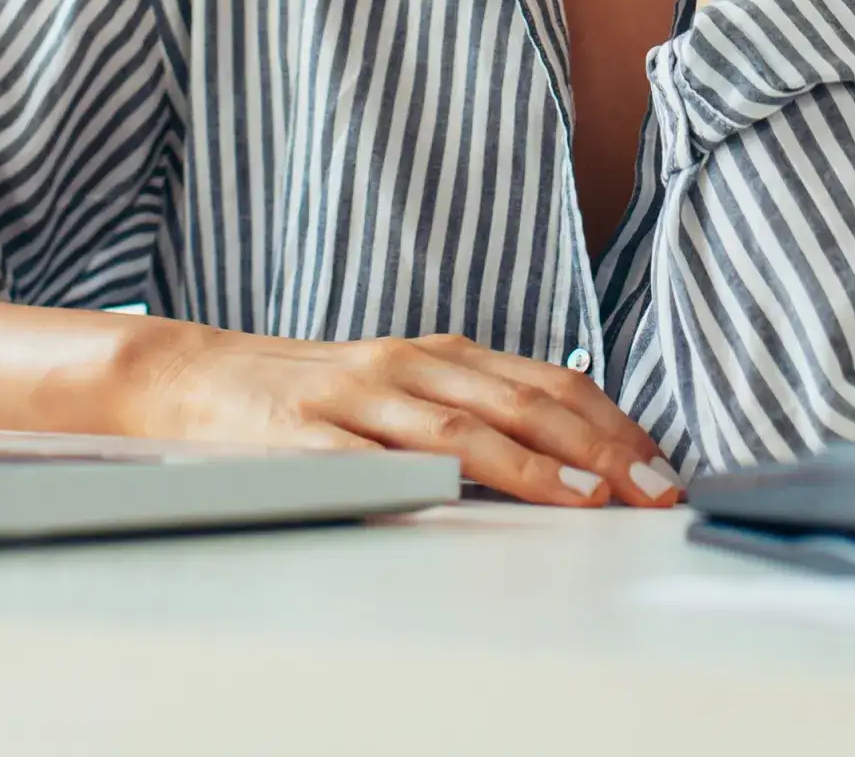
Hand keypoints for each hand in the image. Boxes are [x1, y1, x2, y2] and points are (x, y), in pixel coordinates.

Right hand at [128, 324, 682, 507]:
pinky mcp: (304, 436)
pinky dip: (421, 477)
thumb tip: (567, 453)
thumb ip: (471, 410)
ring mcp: (357, 398)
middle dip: (598, 447)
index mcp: (440, 355)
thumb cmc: (312, 394)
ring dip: (532, 465)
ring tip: (588, 497)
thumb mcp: (402, 389)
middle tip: (653, 488)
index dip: (610, 421)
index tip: (660, 464)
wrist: (194, 377)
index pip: (546, 383)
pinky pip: (369, 459)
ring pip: (459, 428)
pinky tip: (462, 498)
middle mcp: (408, 366)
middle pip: (519, 402)